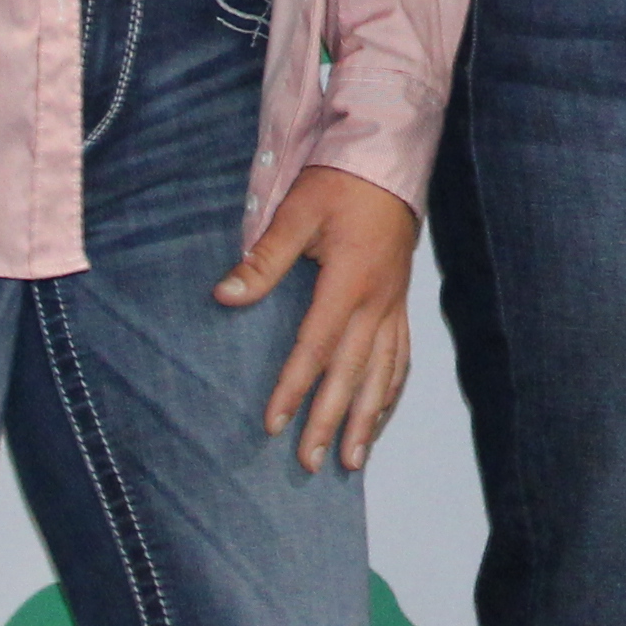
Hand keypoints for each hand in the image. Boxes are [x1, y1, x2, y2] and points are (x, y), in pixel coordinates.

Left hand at [218, 168, 421, 472]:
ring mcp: (393, 306)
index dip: (294, 388)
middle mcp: (377, 303)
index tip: (273, 424)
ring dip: (368, 419)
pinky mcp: (399, 303)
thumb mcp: (298, 213)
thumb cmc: (340, 183)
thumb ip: (264, 259)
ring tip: (353, 460)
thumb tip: (225, 296)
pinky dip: (391, 391)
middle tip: (312, 462)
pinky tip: (380, 414)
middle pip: (352, 373)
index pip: (316, 347)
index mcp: (349, 283)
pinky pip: (400, 357)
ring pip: (383, 374)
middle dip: (332, 421)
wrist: (389, 163)